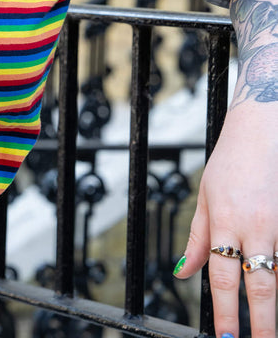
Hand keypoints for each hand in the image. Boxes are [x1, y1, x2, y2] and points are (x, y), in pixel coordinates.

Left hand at [174, 103, 277, 337]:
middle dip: (261, 324)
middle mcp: (255, 226)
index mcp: (225, 220)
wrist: (261, 134)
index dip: (225, 310)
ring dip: (275, 306)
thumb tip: (183, 274)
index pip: (223, 275)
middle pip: (260, 284)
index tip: (225, 336)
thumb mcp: (204, 197)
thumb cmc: (229, 165)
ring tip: (270, 331)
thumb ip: (197, 239)